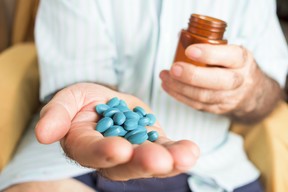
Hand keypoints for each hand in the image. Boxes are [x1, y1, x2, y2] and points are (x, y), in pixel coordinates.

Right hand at [35, 83, 198, 180]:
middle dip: (143, 162)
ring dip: (169, 161)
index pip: (92, 153)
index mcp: (85, 146)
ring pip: (151, 160)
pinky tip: (191, 150)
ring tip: (185, 156)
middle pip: (126, 164)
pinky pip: (166, 149)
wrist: (105, 100)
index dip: (104, 153)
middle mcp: (111, 156)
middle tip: (159, 160)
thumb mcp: (67, 100)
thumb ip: (56, 115)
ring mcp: (135, 151)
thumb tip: (43, 134)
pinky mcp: (152, 142)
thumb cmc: (82, 101)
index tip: (119, 149)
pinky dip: (179, 151)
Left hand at [160, 44, 281, 121]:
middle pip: (218, 81)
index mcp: (242, 60)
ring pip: (204, 96)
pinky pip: (197, 105)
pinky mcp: (218, 109)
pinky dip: (179, 96)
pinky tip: (168, 86)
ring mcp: (229, 97)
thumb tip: (181, 35)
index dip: (209, 54)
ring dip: (180, 87)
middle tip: (173, 69)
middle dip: (192, 76)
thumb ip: (210, 45)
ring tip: (164, 77)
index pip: (229, 56)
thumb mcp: (230, 51)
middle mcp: (238, 80)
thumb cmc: (233, 66)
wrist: (251, 92)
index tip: (189, 50)